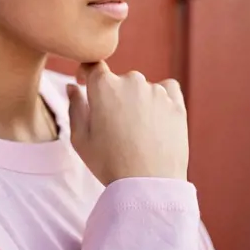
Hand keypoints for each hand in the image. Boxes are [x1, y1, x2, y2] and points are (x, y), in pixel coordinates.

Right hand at [67, 61, 188, 184]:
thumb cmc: (109, 164)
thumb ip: (75, 107)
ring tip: (137, 132)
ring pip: (142, 88)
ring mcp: (156, 90)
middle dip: (114, 96)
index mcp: (104, 86)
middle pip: (119, 80)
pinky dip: (162, 98)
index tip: (86, 84)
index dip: (87, 73)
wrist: (148, 185)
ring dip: (137, 101)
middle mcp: (131, 80)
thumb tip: (72, 86)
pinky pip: (167, 90)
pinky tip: (157, 119)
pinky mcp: (177, 103)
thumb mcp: (80, 139)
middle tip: (114, 126)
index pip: (93, 65)